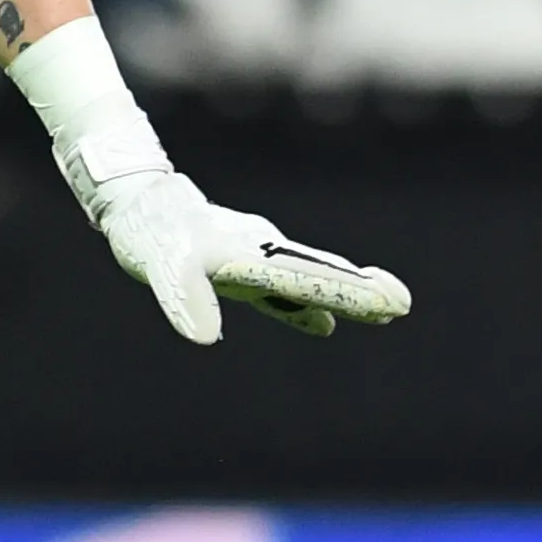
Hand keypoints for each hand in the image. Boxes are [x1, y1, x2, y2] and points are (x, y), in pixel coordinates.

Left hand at [89, 172, 413, 344]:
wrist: (139, 203)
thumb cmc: (149, 234)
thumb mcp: (160, 269)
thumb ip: (185, 300)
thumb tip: (205, 338)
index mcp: (253, 254)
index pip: (310, 277)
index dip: (349, 293)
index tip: (390, 302)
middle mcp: (263, 252)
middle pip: (320, 273)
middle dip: (360, 291)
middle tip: (402, 303)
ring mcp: (256, 258)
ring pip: (308, 277)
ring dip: (343, 294)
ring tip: (383, 310)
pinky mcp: (241, 268)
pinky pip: (282, 288)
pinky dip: (306, 303)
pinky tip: (322, 323)